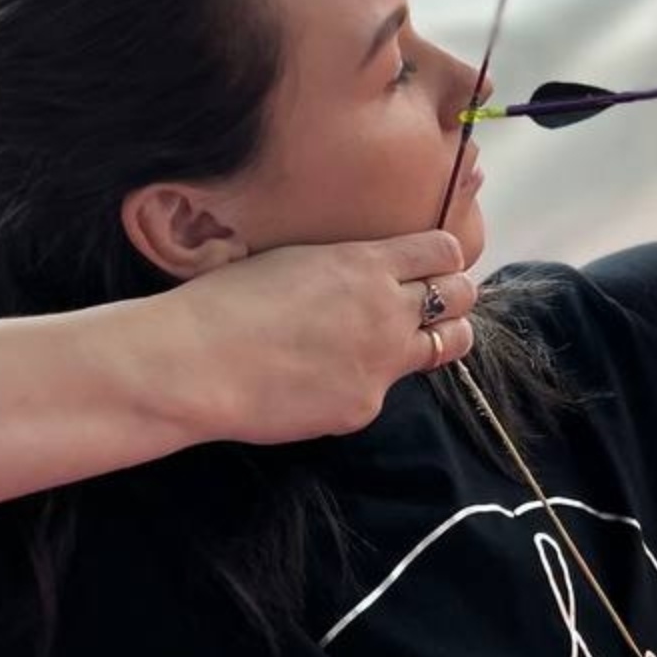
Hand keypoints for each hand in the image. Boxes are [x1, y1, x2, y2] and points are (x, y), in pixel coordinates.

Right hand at [151, 230, 477, 445]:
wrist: (196, 362)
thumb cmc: (225, 300)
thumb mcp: (294, 259)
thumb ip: (344, 266)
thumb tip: (358, 272)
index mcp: (366, 263)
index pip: (443, 250)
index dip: (441, 257)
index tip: (431, 265)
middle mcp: (387, 309)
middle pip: (461, 295)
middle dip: (454, 294)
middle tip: (434, 302)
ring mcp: (382, 361)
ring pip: (450, 344)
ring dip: (441, 337)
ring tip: (414, 340)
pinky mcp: (365, 405)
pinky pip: (385, 391)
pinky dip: (367, 384)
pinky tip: (331, 382)